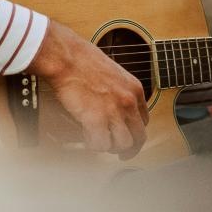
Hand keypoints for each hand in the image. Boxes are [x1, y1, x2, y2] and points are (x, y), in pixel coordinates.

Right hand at [28, 19, 146, 158]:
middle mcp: (128, 102)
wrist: (67, 57)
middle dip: (129, 149)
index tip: (126, 136)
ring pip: (123, 144)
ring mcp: (114, 111)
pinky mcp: (96, 119)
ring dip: (110, 146)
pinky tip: (87, 135)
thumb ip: (119, 90)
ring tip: (99, 140)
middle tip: (119, 154)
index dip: (134, 131)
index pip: (145, 120)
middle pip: (139, 137)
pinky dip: (93, 144)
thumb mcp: (113, 72)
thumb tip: (114, 105)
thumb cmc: (83, 60)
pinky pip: (101, 145)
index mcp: (135, 89)